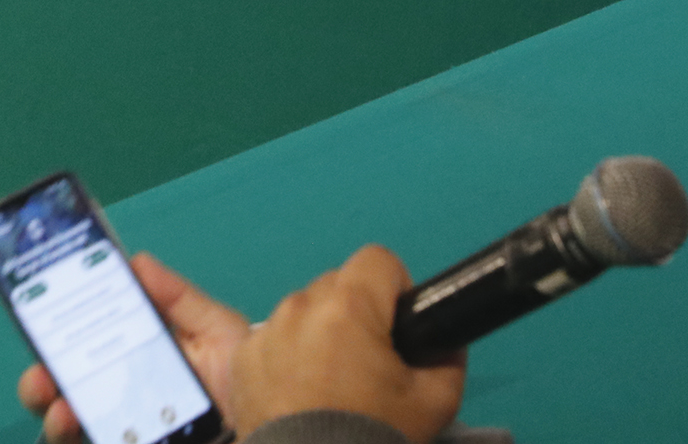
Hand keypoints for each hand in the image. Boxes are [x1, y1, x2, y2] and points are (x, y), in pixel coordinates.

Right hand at [21, 254, 248, 442]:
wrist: (277, 431)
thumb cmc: (248, 381)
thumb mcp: (218, 329)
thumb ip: (179, 298)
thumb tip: (136, 261)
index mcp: (138, 356)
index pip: (86, 341)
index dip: (58, 329)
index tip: (40, 315)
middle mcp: (123, 394)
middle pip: (66, 385)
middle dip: (42, 376)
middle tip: (43, 372)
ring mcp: (124, 427)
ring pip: (69, 422)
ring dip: (53, 412)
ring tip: (61, 407)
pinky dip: (74, 436)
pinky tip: (77, 425)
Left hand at [227, 245, 464, 443]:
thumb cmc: (374, 435)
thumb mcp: (436, 403)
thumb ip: (447, 358)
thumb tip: (442, 341)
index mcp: (348, 307)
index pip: (378, 261)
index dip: (397, 289)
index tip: (400, 327)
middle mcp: (300, 306)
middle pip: (338, 286)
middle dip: (358, 314)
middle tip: (368, 365)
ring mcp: (265, 331)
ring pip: (303, 311)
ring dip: (320, 332)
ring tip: (331, 384)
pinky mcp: (241, 359)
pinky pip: (273, 339)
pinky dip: (288, 356)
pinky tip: (299, 396)